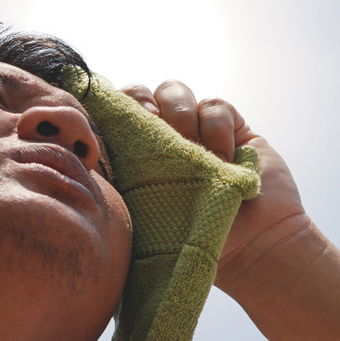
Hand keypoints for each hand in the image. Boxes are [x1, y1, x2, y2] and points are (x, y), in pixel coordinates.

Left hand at [121, 81, 310, 288]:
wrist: (255, 250)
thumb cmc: (191, 245)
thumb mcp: (140, 218)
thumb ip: (114, 183)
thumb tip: (84, 152)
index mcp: (130, 160)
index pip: (107, 117)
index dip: (106, 109)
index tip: (111, 125)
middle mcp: (160, 140)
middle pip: (136, 93)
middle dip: (141, 103)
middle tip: (153, 128)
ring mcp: (196, 131)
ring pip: (172, 90)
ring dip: (180, 116)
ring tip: (196, 153)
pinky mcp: (231, 128)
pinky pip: (214, 105)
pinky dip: (217, 127)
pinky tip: (226, 158)